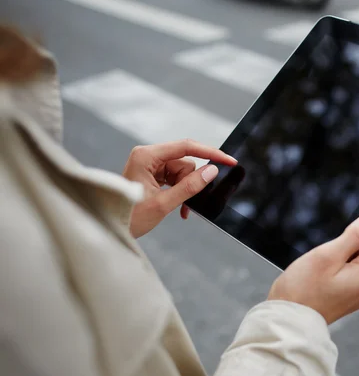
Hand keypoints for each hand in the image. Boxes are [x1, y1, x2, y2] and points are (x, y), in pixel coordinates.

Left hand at [122, 139, 236, 237]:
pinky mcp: (153, 174)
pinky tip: (180, 206)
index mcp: (146, 156)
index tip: (228, 160)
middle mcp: (148, 156)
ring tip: (180, 208)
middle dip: (191, 182)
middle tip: (188, 202)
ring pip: (183, 172)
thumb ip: (190, 186)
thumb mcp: (164, 203)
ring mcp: (150, 165)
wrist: (111, 228)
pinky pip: (176, 179)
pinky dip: (180, 192)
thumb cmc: (129, 217)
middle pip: (185, 162)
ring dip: (186, 190)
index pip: (186, 147)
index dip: (210, 153)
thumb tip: (212, 171)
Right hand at [268, 211, 358, 323]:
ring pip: (355, 259)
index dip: (357, 226)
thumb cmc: (302, 290)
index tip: (338, 235)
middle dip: (345, 244)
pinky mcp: (350, 297)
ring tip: (320, 269)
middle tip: (324, 256)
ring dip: (339, 256)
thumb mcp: (328, 255)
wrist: (288, 320)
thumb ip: (355, 235)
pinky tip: (321, 276)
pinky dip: (335, 268)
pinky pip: (348, 272)